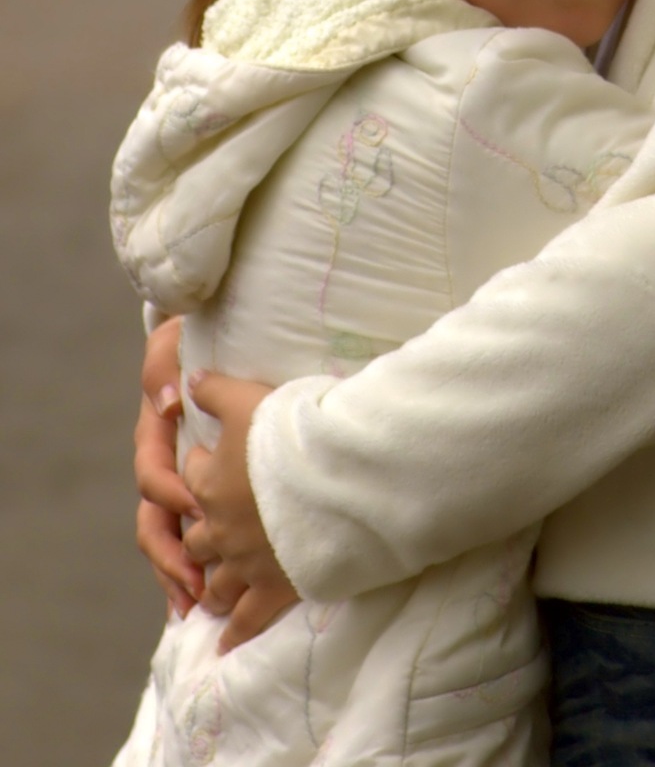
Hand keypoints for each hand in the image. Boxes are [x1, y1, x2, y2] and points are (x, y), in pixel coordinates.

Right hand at [134, 318, 203, 617]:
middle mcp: (164, 469)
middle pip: (155, 525)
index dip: (173, 494)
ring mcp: (181, 488)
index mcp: (155, 438)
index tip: (198, 507)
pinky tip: (210, 601)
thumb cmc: (191, 342)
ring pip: (170, 543)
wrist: (209, 340)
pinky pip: (192, 542)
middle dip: (172, 558)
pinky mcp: (204, 499)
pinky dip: (197, 572)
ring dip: (181, 575)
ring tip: (199, 605)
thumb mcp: (174, 345)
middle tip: (195, 585)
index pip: (153, 475)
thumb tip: (175, 401)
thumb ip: (165, 368)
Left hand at [183, 372, 298, 650]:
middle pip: (195, 537)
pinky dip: (234, 634)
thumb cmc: (290, 432)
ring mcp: (244, 563)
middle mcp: (218, 528)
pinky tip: (225, 646)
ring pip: (214, 582)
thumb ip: (215, 390)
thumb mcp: (247, 397)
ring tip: (208, 594)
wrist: (331, 478)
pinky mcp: (272, 588)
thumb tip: (189, 377)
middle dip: (198, 536)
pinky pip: (246, 619)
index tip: (213, 463)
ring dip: (210, 586)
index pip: (192, 475)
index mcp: (209, 482)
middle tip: (209, 535)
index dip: (201, 467)